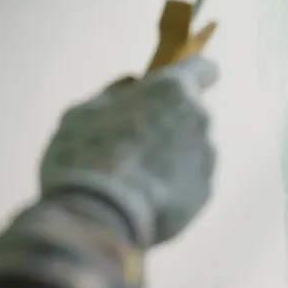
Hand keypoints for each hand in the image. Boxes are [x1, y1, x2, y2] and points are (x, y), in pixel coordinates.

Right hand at [38, 56, 218, 246]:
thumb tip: (133, 84)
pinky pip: (188, 182)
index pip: (203, 68)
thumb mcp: (83, 112)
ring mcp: (205, 158)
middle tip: (132, 145)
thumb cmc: (84, 156)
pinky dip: (170, 187)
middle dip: (167, 124)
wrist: (95, 219)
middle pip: (189, 114)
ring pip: (189, 149)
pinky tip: (142, 200)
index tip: (178, 87)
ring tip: (132, 180)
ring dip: (170, 158)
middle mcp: (198, 118)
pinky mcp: (203, 193)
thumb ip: (115, 93)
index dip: (192, 74)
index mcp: (172, 89)